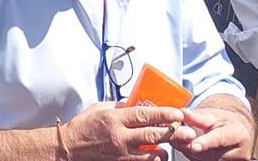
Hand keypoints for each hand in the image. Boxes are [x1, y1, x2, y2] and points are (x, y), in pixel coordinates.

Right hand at [56, 102, 182, 160]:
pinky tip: (156, 157)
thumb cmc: (84, 125)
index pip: (144, 114)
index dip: (163, 114)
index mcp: (114, 118)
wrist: (69, 148)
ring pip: (151, 155)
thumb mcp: (100, 108)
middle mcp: (119, 136)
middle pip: (152, 135)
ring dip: (164, 151)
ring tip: (171, 148)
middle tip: (187, 132)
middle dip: (173, 134)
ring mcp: (121, 154)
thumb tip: (138, 104)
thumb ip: (120, 106)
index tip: (177, 113)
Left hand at [172, 101, 256, 159]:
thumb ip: (198, 116)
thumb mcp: (213, 115)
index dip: (206, 142)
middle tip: (177, 136)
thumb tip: (183, 113)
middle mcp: (239, 153)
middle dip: (191, 146)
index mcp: (238, 134)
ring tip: (186, 139)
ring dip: (191, 152)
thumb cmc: (223, 122)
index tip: (193, 145)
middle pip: (211, 154)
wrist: (235, 135)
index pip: (221, 139)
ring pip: (206, 160)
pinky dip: (194, 156)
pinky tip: (192, 148)